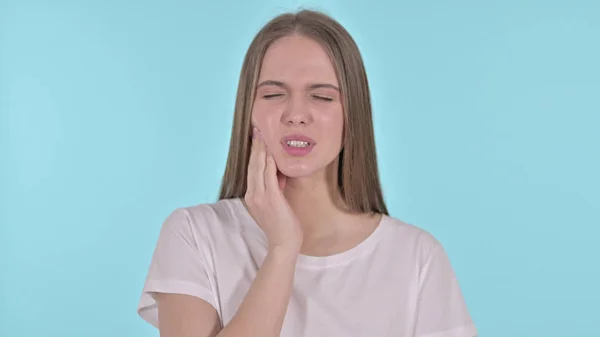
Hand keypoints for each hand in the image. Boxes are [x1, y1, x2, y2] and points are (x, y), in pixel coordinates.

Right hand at [244, 128, 303, 253]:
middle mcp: (252, 194)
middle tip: (257, 129)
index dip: (254, 153)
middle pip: (253, 165)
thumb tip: (279, 173)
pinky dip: (270, 162)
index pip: (252, 169)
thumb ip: (275, 188)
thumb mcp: (276, 203)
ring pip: (259, 167)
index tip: (256, 138)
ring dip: (262, 150)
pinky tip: (272, 151)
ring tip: (263, 135)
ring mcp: (260, 196)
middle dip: (256, 146)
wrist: (284, 243)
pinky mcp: (271, 198)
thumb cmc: (283, 225)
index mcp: (252, 196)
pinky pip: (269, 175)